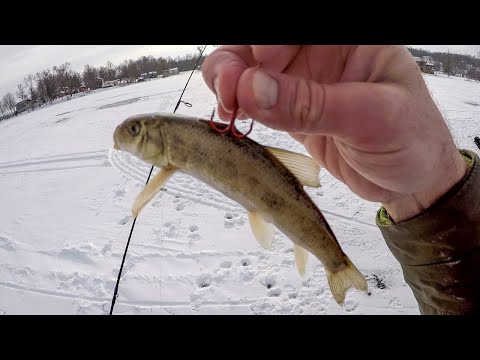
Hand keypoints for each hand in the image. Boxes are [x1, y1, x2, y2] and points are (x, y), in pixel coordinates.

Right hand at [202, 45, 466, 221]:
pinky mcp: (291, 110)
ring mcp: (304, 81)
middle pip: (262, 44)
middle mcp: (321, 54)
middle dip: (237, 62)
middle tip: (226, 92)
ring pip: (251, 70)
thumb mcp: (371, 119)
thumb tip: (251, 89)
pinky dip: (238, 107)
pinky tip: (234, 119)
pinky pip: (255, 100)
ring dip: (229, 84)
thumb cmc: (410, 141)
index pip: (296, 29)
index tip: (256, 70)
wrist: (410, 180)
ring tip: (226, 108)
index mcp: (350, 41)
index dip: (267, 43)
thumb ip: (312, 104)